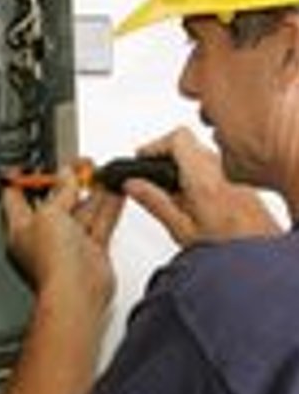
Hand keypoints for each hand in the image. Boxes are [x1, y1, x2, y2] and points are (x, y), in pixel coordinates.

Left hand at [2, 168, 122, 310]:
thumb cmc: (52, 263)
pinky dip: (108, 206)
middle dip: (66, 181)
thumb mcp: (49, 213)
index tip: (31, 164)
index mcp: (20, 228)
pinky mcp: (91, 250)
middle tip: (79, 164)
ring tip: (101, 172)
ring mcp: (68, 243)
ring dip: (91, 191)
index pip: (15, 197)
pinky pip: (100, 223)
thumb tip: (66, 176)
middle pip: (53, 201)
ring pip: (81, 210)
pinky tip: (115, 190)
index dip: (22, 178)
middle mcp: (43, 236)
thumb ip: (60, 192)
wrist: (77, 292)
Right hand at [125, 126, 281, 245]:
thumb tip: (132, 185)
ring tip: (169, 191)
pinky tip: (189, 198)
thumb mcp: (181, 229)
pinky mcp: (240, 181)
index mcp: (204, 179)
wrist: (262, 255)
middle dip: (163, 155)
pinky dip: (194, 173)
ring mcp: (233, 173)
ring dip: (179, 165)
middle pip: (187, 142)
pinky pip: (212, 165)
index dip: (155, 145)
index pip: (178, 138)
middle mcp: (222, 170)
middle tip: (150, 175)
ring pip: (199, 153)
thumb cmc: (229, 247)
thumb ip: (155, 202)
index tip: (142, 159)